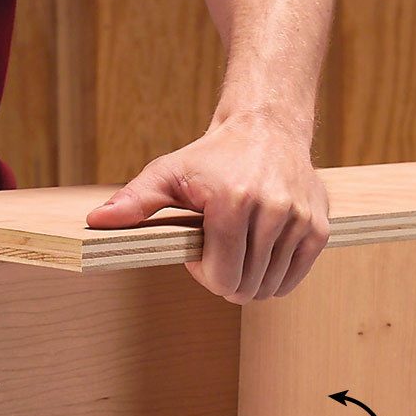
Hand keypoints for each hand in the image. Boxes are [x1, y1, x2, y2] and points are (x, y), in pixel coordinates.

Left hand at [86, 114, 329, 303]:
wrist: (268, 127)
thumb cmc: (213, 156)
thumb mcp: (169, 172)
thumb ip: (135, 201)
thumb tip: (96, 222)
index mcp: (233, 202)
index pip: (221, 278)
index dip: (205, 275)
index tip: (201, 251)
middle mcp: (273, 210)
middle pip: (244, 288)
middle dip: (226, 279)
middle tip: (220, 251)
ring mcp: (300, 221)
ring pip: (268, 289)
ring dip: (249, 280)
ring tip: (240, 248)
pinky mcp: (319, 229)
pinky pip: (291, 281)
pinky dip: (274, 278)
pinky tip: (262, 253)